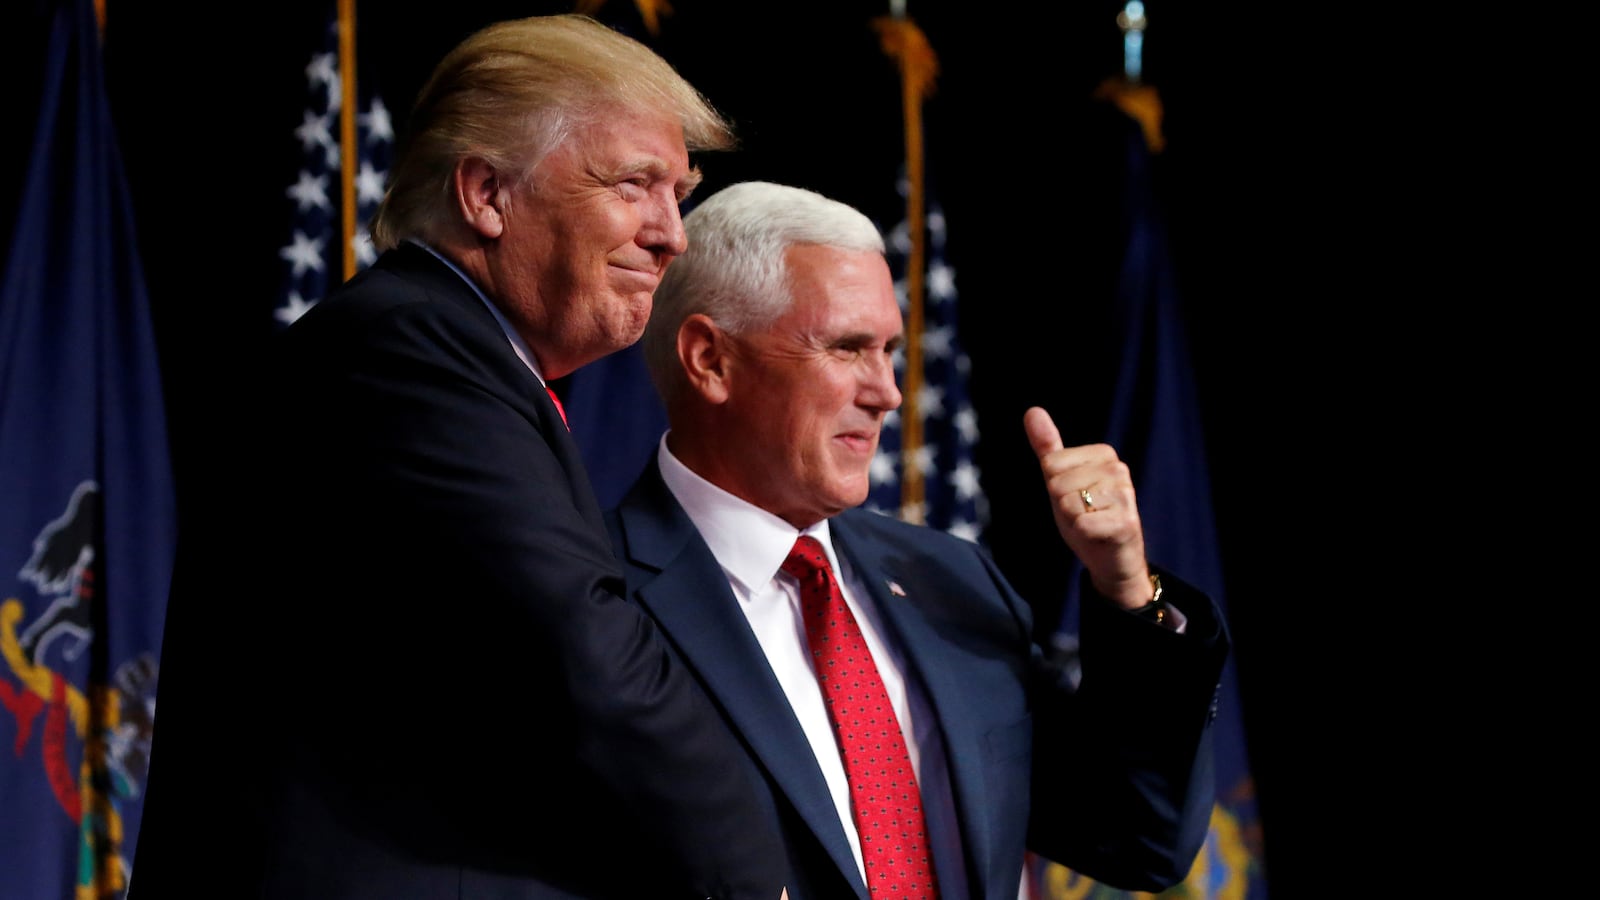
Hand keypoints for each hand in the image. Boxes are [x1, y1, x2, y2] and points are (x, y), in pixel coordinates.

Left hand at [1023, 406, 1153, 609]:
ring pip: (1068, 504)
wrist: (1111, 558)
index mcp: (1104, 453)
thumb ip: (1048, 447)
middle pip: (1057, 484)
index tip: (1075, 497)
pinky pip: (1081, 524)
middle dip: (1063, 506)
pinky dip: (1083, 534)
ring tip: (1092, 523)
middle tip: (1083, 514)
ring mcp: (1125, 495)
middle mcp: (1118, 469)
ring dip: (1074, 521)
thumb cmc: (1086, 515)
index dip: (1055, 488)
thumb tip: (1032, 411)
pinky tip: (1098, 535)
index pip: (1051, 464)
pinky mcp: (1125, 522)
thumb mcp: (1060, 479)